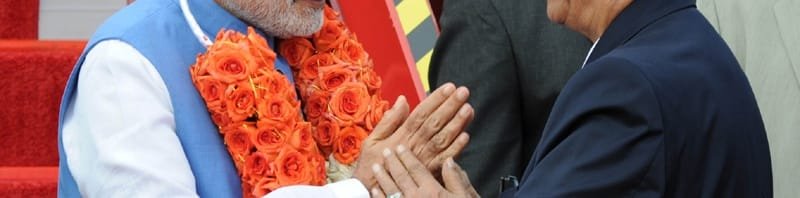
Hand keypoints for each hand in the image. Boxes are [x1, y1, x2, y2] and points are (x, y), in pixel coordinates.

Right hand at [353, 83, 473, 189]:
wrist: (370, 191)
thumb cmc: (370, 166)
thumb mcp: (371, 141)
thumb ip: (388, 120)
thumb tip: (403, 100)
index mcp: (400, 136)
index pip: (421, 113)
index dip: (435, 100)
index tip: (448, 88)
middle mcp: (413, 145)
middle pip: (434, 123)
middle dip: (449, 106)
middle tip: (463, 92)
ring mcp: (423, 159)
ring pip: (442, 139)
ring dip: (456, 124)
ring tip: (468, 109)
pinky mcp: (429, 173)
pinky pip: (444, 160)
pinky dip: (456, 148)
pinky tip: (466, 136)